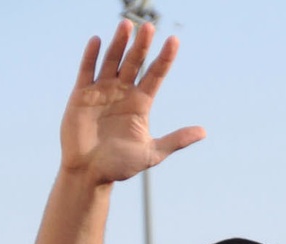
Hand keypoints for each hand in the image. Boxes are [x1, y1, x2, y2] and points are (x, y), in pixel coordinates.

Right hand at [60, 20, 204, 186]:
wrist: (89, 174)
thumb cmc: (120, 166)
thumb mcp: (152, 153)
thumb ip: (176, 140)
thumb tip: (204, 132)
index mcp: (141, 104)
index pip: (155, 75)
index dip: (165, 58)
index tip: (174, 40)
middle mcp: (123, 92)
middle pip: (135, 62)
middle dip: (142, 46)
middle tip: (149, 27)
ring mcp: (102, 90)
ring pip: (112, 60)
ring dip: (119, 44)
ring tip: (126, 26)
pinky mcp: (82, 94)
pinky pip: (87, 70)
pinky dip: (91, 56)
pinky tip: (97, 41)